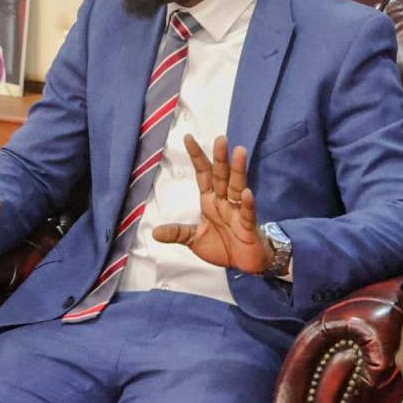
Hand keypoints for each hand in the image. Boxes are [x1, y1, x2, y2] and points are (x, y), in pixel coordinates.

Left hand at [152, 135, 270, 272]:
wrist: (243, 265)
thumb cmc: (222, 247)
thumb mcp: (194, 240)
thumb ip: (178, 233)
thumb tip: (154, 233)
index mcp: (210, 201)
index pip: (203, 174)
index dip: (197, 157)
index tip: (188, 137)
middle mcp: (224, 202)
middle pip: (222, 176)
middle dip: (220, 158)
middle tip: (220, 138)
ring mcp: (237, 212)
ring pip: (237, 187)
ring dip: (238, 171)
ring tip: (239, 152)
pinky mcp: (248, 226)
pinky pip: (247, 213)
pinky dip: (247, 203)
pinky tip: (246, 193)